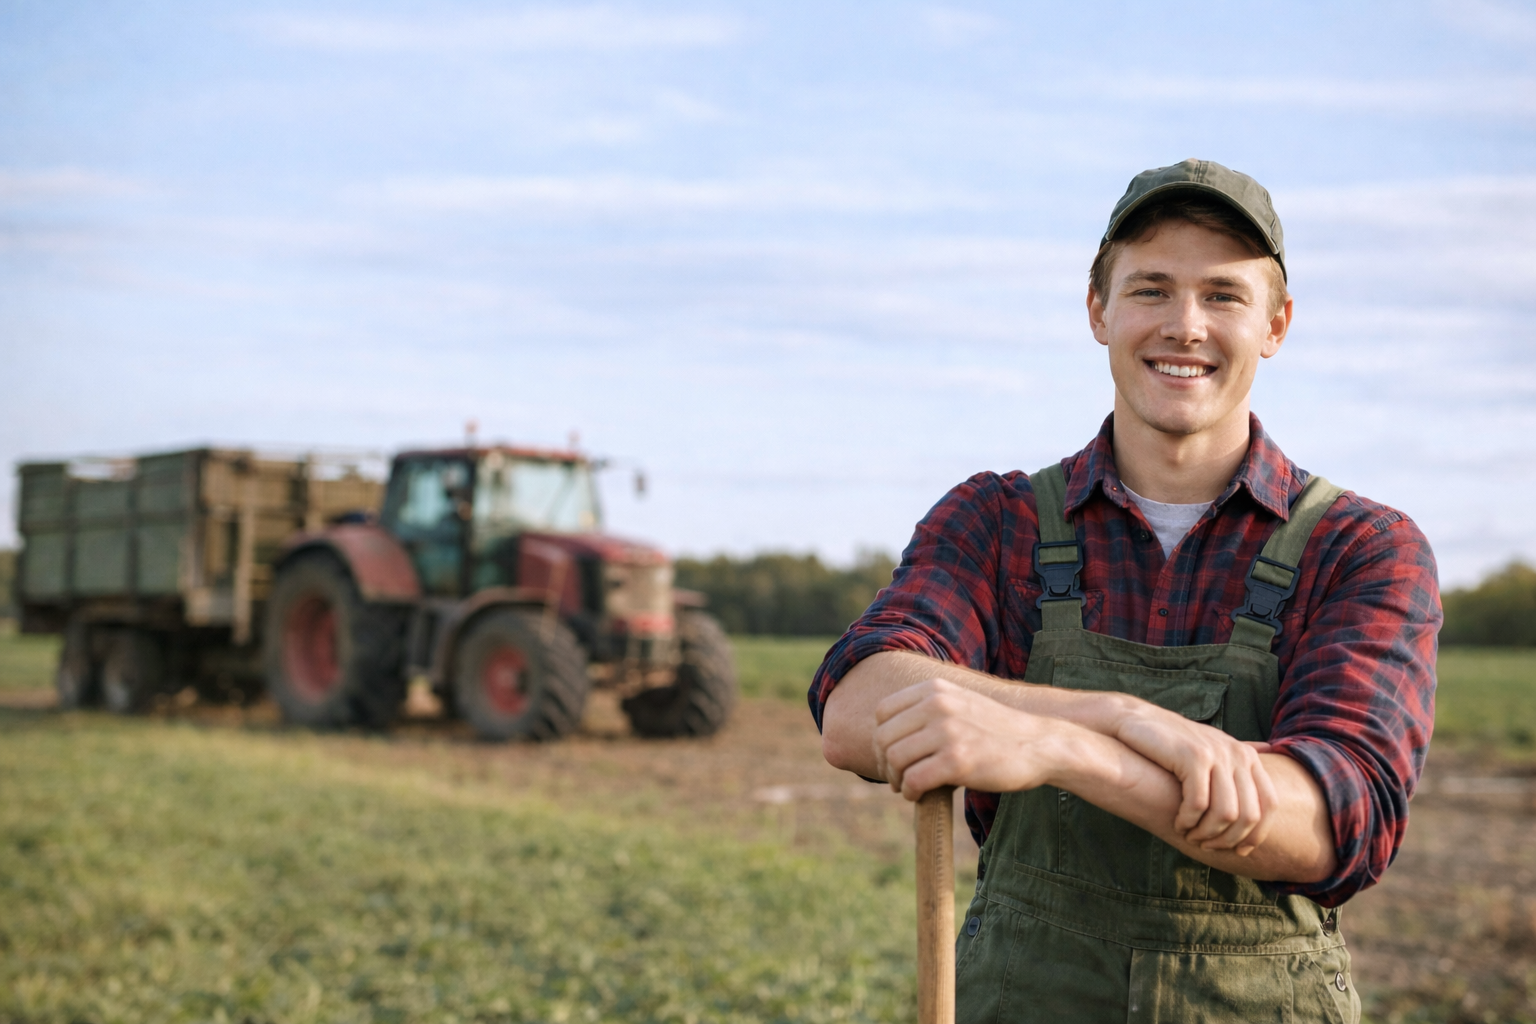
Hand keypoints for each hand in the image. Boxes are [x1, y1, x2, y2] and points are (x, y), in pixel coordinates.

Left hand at [872, 677, 1066, 800]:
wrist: (1040, 745)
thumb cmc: (997, 731)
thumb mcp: (960, 703)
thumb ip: (927, 710)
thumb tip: (886, 736)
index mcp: (935, 689)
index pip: (882, 712)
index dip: (882, 738)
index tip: (892, 756)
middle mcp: (938, 705)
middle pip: (883, 738)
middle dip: (885, 763)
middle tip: (898, 778)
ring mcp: (948, 732)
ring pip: (895, 759)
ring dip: (896, 780)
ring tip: (908, 788)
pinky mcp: (958, 761)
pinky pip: (913, 780)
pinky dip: (910, 792)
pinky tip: (919, 796)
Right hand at [1114, 703, 1276, 855]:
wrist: (1135, 721)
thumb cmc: (1173, 741)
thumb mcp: (1212, 746)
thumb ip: (1238, 754)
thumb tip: (1270, 750)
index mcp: (1247, 755)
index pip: (1269, 804)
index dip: (1256, 834)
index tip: (1238, 850)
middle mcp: (1237, 754)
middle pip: (1249, 815)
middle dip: (1228, 840)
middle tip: (1206, 845)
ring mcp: (1216, 754)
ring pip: (1225, 814)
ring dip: (1206, 834)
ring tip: (1190, 836)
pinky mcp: (1193, 757)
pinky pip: (1198, 804)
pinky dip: (1188, 821)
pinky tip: (1179, 824)